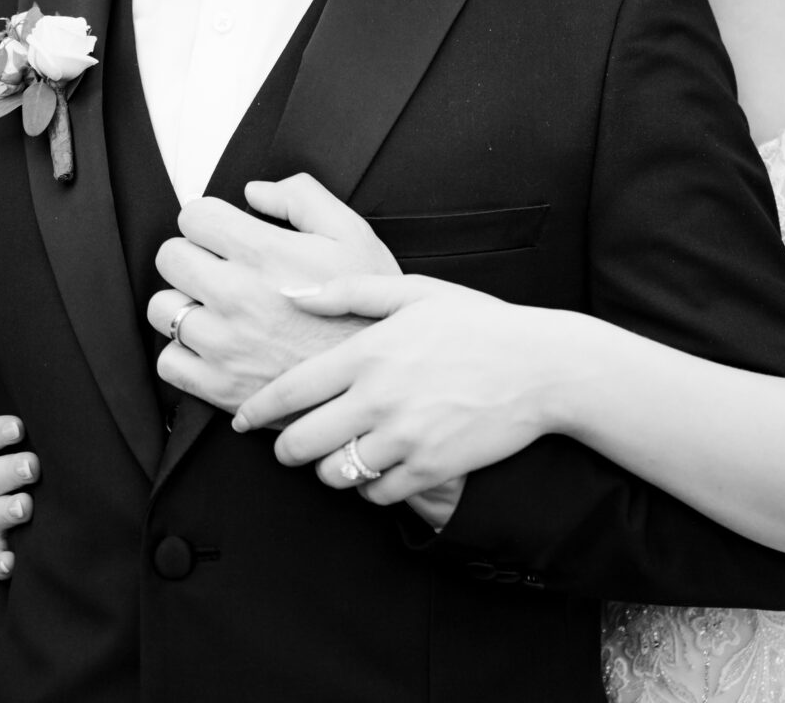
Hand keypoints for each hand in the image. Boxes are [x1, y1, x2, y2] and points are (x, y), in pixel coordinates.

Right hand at [0, 408, 39, 580]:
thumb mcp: (17, 420)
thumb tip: (48, 403)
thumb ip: (24, 411)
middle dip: (7, 472)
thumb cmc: (24, 436)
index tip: (19, 427)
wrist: (24, 466)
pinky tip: (11, 562)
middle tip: (32, 467)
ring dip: (5, 511)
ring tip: (27, 506)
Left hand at [148, 175, 399, 413]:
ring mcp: (224, 345)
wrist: (379, 383)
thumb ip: (302, 197)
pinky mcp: (220, 388)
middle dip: (193, 254)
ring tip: (217, 308)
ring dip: (186, 303)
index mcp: (266, 254)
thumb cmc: (368, 308)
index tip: (225, 232)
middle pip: (170, 257)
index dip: (211, 219)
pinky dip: (184, 352)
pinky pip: (169, 360)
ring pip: (163, 308)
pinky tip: (214, 345)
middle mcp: (237, 297)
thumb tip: (254, 192)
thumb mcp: (352, 235)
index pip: (194, 216)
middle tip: (220, 267)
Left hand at [231, 273, 561, 513]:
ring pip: (334, 474)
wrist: (541, 366)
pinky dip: (370, 487)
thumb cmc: (477, 322)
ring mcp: (404, 438)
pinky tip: (378, 469)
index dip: (257, 410)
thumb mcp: (414, 291)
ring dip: (328, 469)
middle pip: (300, 443)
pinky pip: (376, 494)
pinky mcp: (430, 469)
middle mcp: (378, 398)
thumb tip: (295, 292)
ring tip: (334, 456)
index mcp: (367, 351)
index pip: (290, 390)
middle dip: (285, 448)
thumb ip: (349, 290)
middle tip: (287, 446)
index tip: (243, 419)